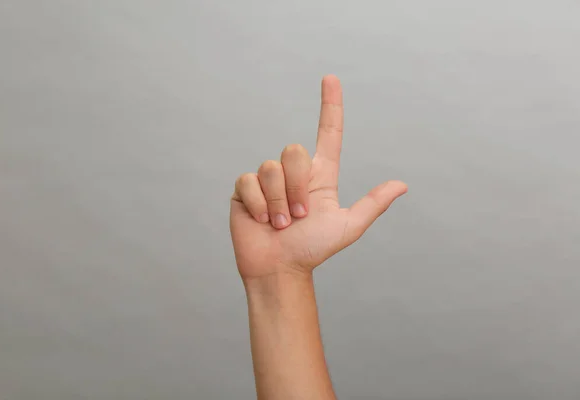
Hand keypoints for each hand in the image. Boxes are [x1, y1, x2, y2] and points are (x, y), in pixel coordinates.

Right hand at [230, 75, 406, 279]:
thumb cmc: (312, 250)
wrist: (279, 270)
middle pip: (294, 151)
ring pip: (271, 168)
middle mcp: (294, 173)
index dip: (330, 105)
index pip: (328, 132)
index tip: (331, 79)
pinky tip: (261, 221)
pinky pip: (249, 181)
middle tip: (297, 217)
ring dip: (278, 202)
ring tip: (280, 224)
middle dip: (296, 187)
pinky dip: (258, 205)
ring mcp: (267, 180)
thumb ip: (372, 204)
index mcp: (320, 176)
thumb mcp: (347, 227)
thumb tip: (402, 185)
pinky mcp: (245, 189)